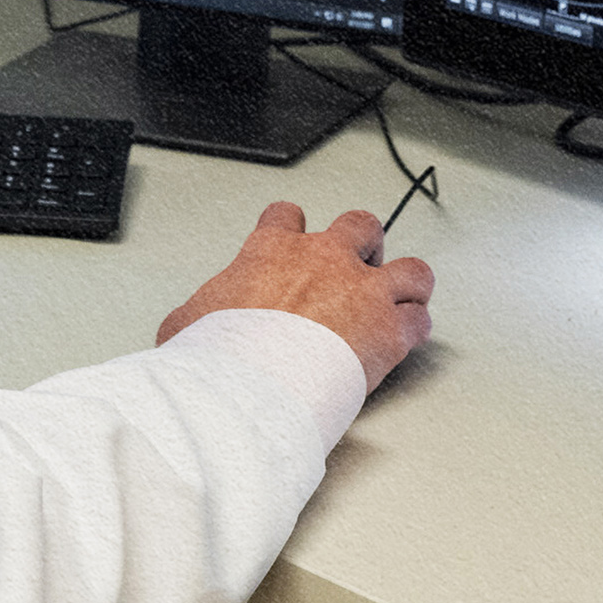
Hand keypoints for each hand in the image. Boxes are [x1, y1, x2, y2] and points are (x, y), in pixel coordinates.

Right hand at [157, 202, 434, 391]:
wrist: (254, 387)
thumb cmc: (221, 356)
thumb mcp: (186, 324)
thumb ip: (196, 316)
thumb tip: (183, 332)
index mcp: (272, 251)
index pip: (286, 216)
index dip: (292, 227)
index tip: (294, 239)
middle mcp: (324, 260)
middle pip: (360, 226)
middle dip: (364, 242)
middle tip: (360, 263)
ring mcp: (363, 291)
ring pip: (410, 268)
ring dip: (408, 282)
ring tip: (405, 296)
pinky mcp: (389, 329)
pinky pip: (419, 319)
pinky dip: (417, 327)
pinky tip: (411, 336)